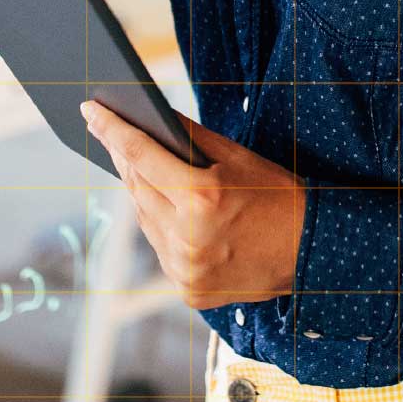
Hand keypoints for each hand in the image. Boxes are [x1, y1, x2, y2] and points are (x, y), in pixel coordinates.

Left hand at [82, 101, 304, 310]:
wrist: (312, 251)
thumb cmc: (279, 196)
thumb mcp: (238, 158)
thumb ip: (191, 138)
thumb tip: (154, 118)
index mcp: (201, 198)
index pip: (141, 155)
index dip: (112, 130)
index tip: (91, 111)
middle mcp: (188, 237)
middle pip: (136, 189)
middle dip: (124, 159)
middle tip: (112, 135)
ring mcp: (186, 269)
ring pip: (144, 222)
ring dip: (141, 195)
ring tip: (141, 171)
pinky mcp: (188, 290)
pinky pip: (161, 250)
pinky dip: (161, 229)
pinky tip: (168, 211)